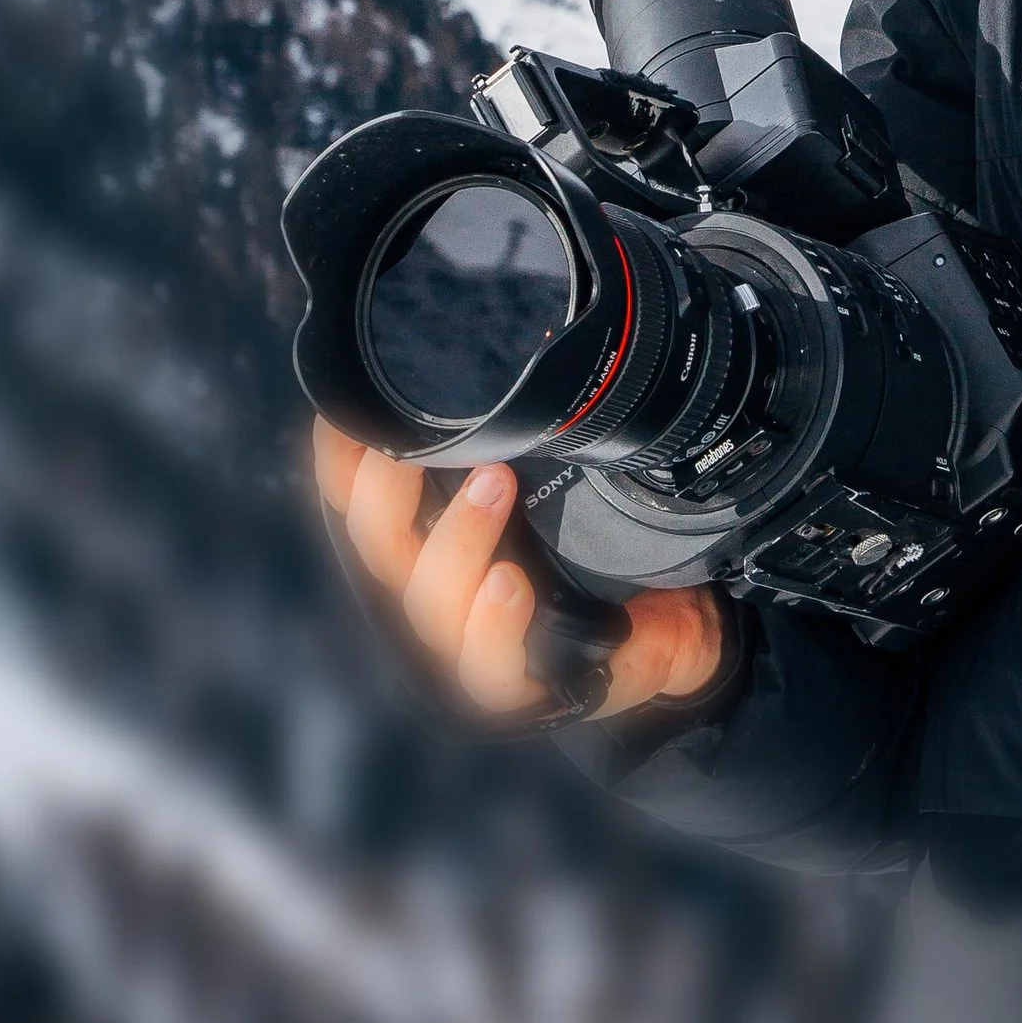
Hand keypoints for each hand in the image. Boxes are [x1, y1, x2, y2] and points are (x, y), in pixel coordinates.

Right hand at [312, 418, 724, 718]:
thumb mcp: (561, 475)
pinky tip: (510, 583)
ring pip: (431, 601)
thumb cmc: (603, 545)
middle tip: (414, 438)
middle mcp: (437, 593)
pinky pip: (490, 669)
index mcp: (430, 541)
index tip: (348, 405)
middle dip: (386, 492)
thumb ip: (524, 429)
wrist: (678, 619)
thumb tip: (522, 332)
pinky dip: (493, 626)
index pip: (362, 500)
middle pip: (381, 547)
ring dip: (455, 540)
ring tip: (492, 483)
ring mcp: (470, 646)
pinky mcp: (519, 690)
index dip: (343, 458)